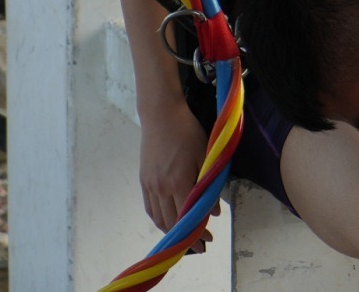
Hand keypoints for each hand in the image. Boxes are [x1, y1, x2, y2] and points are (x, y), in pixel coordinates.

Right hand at [140, 100, 218, 245]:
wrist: (161, 116)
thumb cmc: (187, 132)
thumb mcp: (205, 156)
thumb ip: (209, 186)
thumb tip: (215, 212)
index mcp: (179, 182)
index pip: (189, 217)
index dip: (198, 232)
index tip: (207, 240)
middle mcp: (162, 188)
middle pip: (172, 223)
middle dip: (186, 237)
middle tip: (200, 243)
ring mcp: (150, 185)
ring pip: (159, 219)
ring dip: (171, 231)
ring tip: (184, 236)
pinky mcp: (143, 181)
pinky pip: (150, 208)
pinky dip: (159, 219)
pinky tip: (168, 222)